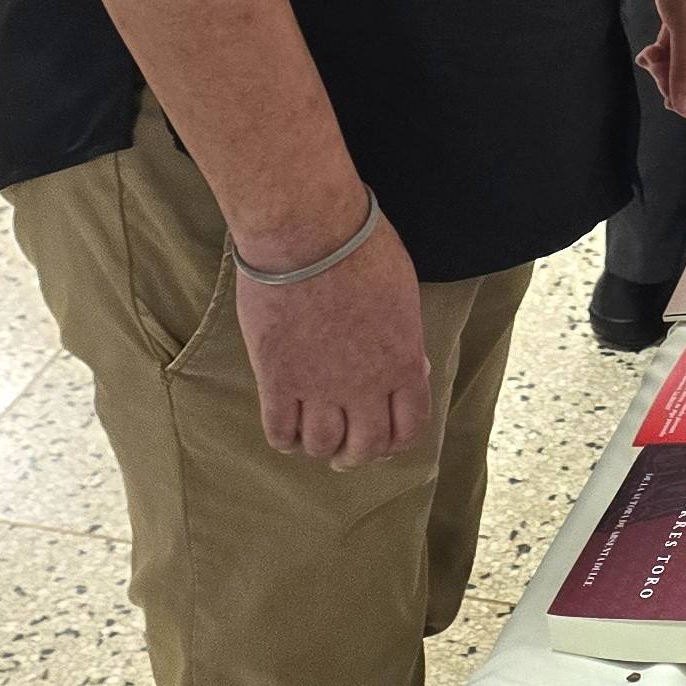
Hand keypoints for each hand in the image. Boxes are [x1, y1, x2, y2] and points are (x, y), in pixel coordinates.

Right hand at [233, 208, 431, 468]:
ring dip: (320, 449)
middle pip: (366, 446)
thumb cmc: (361, 248)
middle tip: (346, 453)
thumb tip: (409, 365)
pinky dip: (285, 441)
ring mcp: (319, 385)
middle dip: (358, 455)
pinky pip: (280, 432)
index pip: (409, 427)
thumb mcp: (403, 295)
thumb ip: (405, 339)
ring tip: (314, 440)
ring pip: (322, 446)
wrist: (308, 231)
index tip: (385, 439)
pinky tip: (286, 431)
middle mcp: (365, 384)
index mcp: (402, 362)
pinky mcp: (277, 378)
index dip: (397, 441)